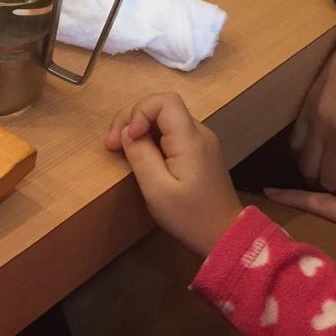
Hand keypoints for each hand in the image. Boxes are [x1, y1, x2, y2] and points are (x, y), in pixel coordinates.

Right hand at [105, 92, 243, 257]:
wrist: (224, 234)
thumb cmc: (190, 216)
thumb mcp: (157, 190)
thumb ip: (140, 156)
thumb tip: (126, 132)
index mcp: (190, 139)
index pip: (164, 101)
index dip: (138, 112)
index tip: (125, 138)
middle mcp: (199, 133)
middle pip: (162, 106)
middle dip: (131, 119)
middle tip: (111, 145)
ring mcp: (201, 141)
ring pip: (164, 118)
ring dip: (138, 128)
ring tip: (120, 149)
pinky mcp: (198, 151)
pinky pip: (170, 132)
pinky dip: (150, 137)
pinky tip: (139, 155)